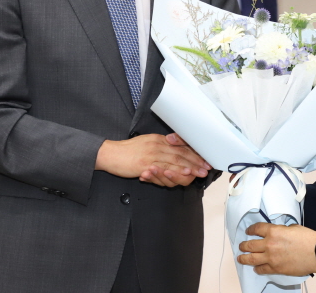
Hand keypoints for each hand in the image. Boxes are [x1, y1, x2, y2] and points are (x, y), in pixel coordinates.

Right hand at [95, 133, 210, 187]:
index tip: (204, 159)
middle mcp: (157, 145)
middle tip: (206, 168)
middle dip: (195, 161)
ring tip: (198, 172)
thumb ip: (160, 147)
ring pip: (174, 161)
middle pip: (180, 153)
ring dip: (188, 167)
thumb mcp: (146, 143)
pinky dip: (174, 172)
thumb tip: (173, 150)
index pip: (180, 146)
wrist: (110, 154)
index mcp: (158, 139)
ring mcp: (151, 154)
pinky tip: (181, 175)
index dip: (193, 153)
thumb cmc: (127, 151)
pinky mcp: (144, 164)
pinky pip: (162, 169)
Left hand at [237, 223, 315, 276]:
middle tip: (241, 246)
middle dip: (243, 245)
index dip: (250, 230)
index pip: (256, 229)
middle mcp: (269, 244)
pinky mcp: (275, 268)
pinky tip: (255, 268)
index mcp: (273, 231)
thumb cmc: (307, 238)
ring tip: (240, 258)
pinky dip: (257, 268)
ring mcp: (271, 258)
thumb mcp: (292, 228)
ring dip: (244, 258)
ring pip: (252, 259)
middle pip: (250, 245)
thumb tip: (278, 233)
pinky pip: (262, 269)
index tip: (248, 231)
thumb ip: (281, 230)